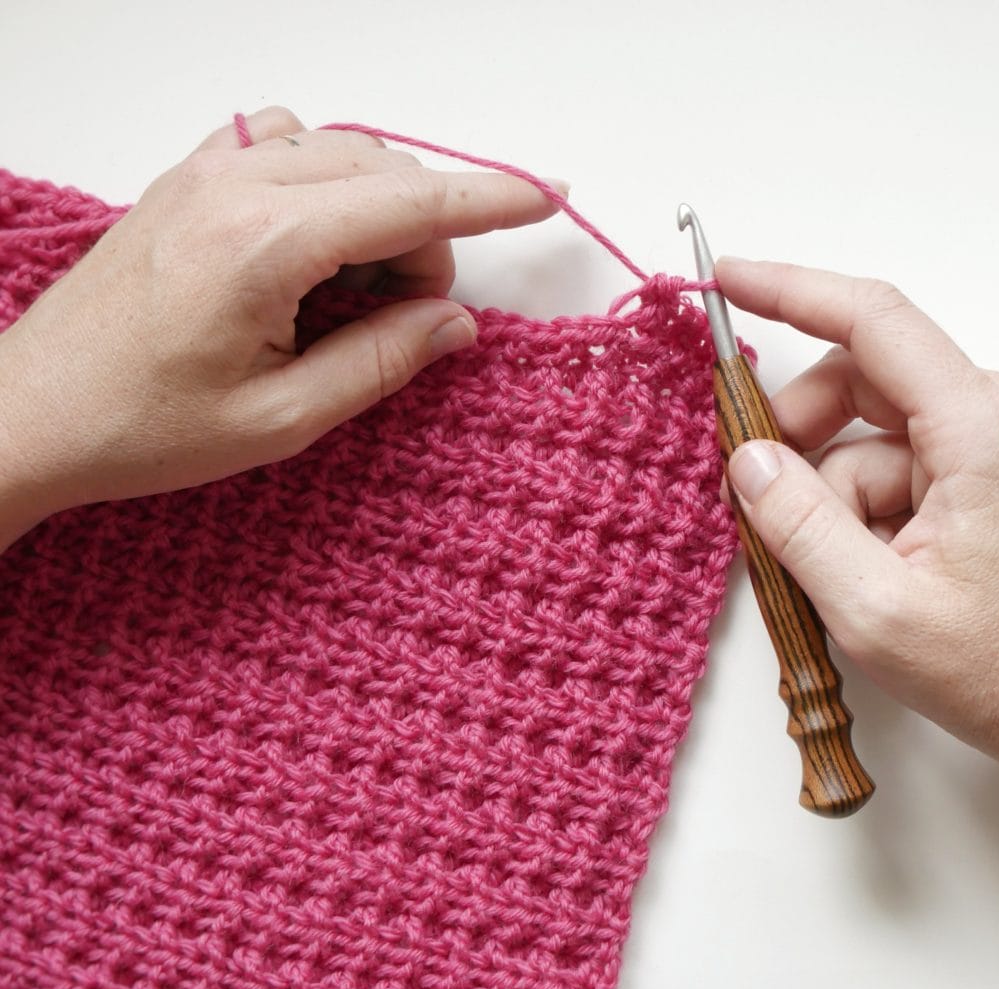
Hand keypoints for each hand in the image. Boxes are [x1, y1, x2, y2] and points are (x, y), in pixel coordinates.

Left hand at [0, 106, 561, 548]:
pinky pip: (284, 147)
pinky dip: (326, 187)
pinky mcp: (185, 181)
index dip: (488, 198)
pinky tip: (313, 247)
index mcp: (264, 243)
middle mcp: (234, 185)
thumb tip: (455, 324)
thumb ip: (381, 362)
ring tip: (352, 298)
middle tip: (408, 323)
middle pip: (382, 176)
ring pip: (340, 155)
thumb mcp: (283, 419)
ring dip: (376, 215)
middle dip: (423, 242)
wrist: (35, 415)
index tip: (546, 194)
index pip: (409, 201)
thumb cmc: (146, 429)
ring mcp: (203, 172)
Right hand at [716, 257, 998, 769]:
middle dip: (795, 432)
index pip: (875, 324)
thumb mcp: (877, 610)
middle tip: (750, 489)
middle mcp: (989, 420)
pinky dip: (851, 508)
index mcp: (980, 433)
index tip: (726, 279)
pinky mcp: (974, 476)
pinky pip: (885, 467)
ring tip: (829, 565)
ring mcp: (982, 449)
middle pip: (859, 380)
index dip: (793, 291)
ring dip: (824, 488)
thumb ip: (799, 527)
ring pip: (865, 433)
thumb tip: (746, 458)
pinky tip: (860, 567)